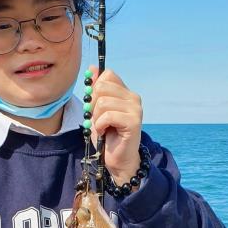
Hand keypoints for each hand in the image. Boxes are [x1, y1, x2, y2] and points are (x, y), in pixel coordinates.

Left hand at [89, 66, 142, 184]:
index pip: (107, 75)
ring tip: (102, 127)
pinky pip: (108, 115)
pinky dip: (100, 126)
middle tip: (97, 119)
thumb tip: (92, 68)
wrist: (117, 159)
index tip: (95, 105)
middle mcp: (133, 97)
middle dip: (93, 104)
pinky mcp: (133, 121)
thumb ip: (94, 90)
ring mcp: (135, 108)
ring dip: (96, 118)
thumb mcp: (95, 110)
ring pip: (103, 102)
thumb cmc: (106, 135)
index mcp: (125, 92)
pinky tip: (104, 132)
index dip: (95, 88)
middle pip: (102, 86)